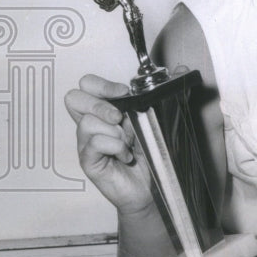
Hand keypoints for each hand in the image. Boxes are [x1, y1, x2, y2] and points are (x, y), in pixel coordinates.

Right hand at [64, 74, 153, 215]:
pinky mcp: (88, 160)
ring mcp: (86, 142)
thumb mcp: (158, 120)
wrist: (151, 187)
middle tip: (120, 118)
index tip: (125, 93)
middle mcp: (90, 124)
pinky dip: (115, 147)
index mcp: (104, 110)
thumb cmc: (150, 154)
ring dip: (115, 131)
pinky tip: (126, 155)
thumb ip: (167, 94)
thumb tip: (182, 69)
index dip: (102, 84)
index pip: (86, 84)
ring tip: (128, 143)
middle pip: (74, 98)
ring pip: (87, 123)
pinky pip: (95, 143)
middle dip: (100, 104)